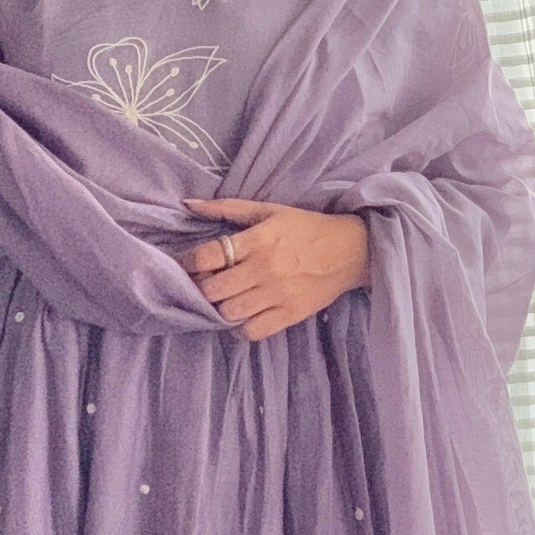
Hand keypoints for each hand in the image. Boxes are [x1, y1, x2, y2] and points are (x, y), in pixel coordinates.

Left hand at [178, 197, 370, 339]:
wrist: (350, 251)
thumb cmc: (305, 228)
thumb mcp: (269, 210)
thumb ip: (227, 207)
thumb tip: (188, 203)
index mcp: (260, 239)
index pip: (210, 255)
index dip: (188, 262)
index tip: (184, 264)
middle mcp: (266, 268)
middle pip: (214, 289)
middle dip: (201, 287)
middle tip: (202, 282)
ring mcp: (279, 294)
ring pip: (230, 312)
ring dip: (219, 307)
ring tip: (222, 298)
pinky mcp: (290, 314)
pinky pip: (252, 331)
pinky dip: (239, 327)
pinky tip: (241, 314)